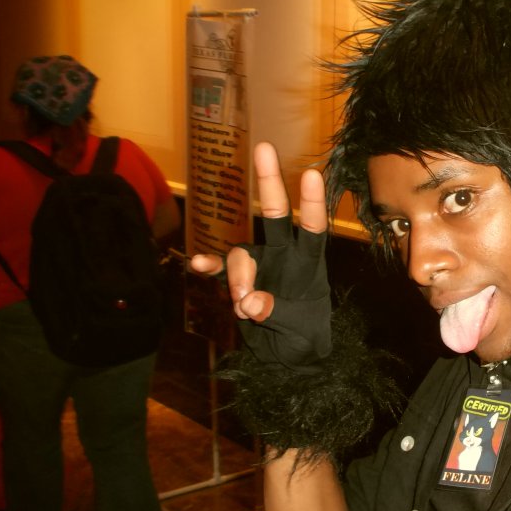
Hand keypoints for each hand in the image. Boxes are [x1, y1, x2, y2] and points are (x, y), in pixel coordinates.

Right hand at [190, 142, 330, 368]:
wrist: (286, 361)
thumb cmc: (304, 341)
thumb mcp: (301, 332)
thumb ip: (278, 314)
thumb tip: (251, 301)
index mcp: (308, 264)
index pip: (312, 228)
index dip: (312, 202)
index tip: (312, 173)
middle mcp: (283, 256)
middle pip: (274, 215)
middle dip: (269, 182)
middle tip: (265, 149)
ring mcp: (259, 266)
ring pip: (242, 253)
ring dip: (238, 276)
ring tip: (243, 306)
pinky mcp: (238, 281)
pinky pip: (219, 268)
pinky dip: (209, 266)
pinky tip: (198, 265)